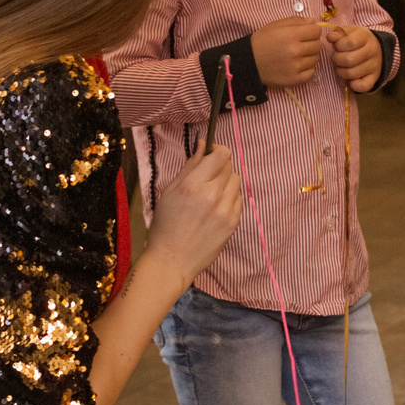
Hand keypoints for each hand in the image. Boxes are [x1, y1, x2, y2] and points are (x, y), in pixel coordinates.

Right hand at [145, 143, 241, 285]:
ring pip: (236, 181)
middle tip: (205, 178)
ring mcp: (226, 210)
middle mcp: (213, 195)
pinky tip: (214, 208)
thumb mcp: (169, 191)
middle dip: (219, 167)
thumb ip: (190, 166)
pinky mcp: (234, 222)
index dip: (216, 151)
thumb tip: (203, 144)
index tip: (210, 155)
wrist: (172, 260)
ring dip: (225, 182)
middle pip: (230, 166)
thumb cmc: (165, 225)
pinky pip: (239, 199)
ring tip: (209, 195)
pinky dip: (229, 198)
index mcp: (193, 185)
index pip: (221, 155)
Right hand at [251, 16, 323, 88]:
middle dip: (312, 42)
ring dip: (310, 56)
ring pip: (316, 58)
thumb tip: (314, 22)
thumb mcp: (275, 26)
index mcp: (291, 35)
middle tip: (301, 44)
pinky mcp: (295, 79)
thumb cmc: (262, 41)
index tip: (306, 33)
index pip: (316, 31)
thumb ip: (296, 21)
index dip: (312, 31)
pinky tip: (297, 65)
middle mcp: (296, 51)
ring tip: (297, 55)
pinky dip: (307, 68)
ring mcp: (296, 66)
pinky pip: (312, 72)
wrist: (248, 63)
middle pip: (318, 45)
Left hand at [328, 24, 383, 91]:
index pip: (350, 43)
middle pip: (349, 60)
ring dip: (341, 72)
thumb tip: (330, 37)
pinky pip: (363, 86)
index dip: (338, 46)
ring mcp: (375, 66)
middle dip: (336, 59)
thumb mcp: (349, 32)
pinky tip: (350, 79)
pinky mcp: (374, 78)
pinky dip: (353, 85)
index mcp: (365, 37)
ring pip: (352, 73)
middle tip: (336, 58)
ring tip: (341, 67)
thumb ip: (338, 33)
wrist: (377, 48)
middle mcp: (372, 51)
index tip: (337, 46)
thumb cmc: (358, 40)